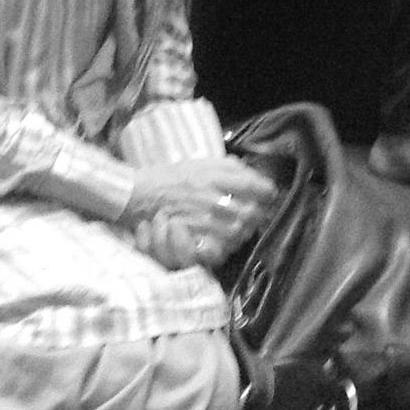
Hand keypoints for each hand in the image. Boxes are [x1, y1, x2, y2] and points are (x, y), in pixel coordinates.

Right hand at [122, 156, 276, 270]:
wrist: (140, 195)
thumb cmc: (174, 178)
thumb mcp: (204, 162)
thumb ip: (233, 167)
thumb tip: (258, 176)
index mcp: (216, 177)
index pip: (257, 188)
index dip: (268, 192)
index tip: (269, 194)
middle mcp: (211, 198)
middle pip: (252, 212)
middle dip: (260, 213)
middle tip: (259, 212)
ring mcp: (202, 220)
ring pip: (239, 231)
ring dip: (246, 230)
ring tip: (244, 226)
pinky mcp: (193, 238)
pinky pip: (221, 248)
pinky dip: (229, 245)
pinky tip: (229, 239)